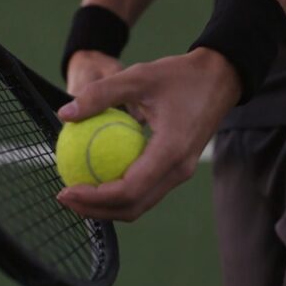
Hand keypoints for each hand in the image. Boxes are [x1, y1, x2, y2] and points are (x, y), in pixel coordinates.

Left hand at [56, 47, 240, 221]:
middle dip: (95, 210)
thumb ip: (100, 94)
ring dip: (107, 206)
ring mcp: (181, 172)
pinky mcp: (179, 169)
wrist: (221, 78)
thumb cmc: (180, 75)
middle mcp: (179, 170)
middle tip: (64, 196)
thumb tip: (64, 113)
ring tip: (77, 193)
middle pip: (133, 207)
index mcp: (172, 151)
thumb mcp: (138, 76)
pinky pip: (146, 190)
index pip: (129, 189)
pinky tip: (99, 177)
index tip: (66, 189)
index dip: (94, 198)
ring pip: (140, 204)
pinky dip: (121, 192)